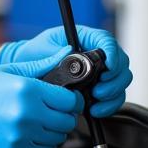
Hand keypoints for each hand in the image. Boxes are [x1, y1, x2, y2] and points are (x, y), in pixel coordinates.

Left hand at [0, 24, 131, 117]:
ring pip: (121, 80)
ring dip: (113, 94)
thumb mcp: (43, 48)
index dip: (112, 54)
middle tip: (99, 91)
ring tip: (96, 101)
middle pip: (121, 62)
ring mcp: (99, 71)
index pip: (107, 41)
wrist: (26, 70)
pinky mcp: (98, 87)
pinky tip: (95, 110)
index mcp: (85, 38)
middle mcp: (96, 53)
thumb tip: (71, 52)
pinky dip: (109, 105)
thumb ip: (57, 51)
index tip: (108, 66)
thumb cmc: (34, 54)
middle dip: (114, 79)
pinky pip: (114, 96)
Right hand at [0, 50, 82, 147]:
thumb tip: (64, 54)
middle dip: (64, 115)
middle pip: (67, 122)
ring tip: (38, 121)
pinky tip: (28, 132)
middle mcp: (26, 115)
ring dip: (53, 131)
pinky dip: (41, 144)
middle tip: (52, 110)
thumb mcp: (8, 69)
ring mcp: (19, 136)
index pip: (70, 101)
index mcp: (27, 90)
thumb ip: (40, 64)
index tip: (66, 99)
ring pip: (57, 139)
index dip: (71, 100)